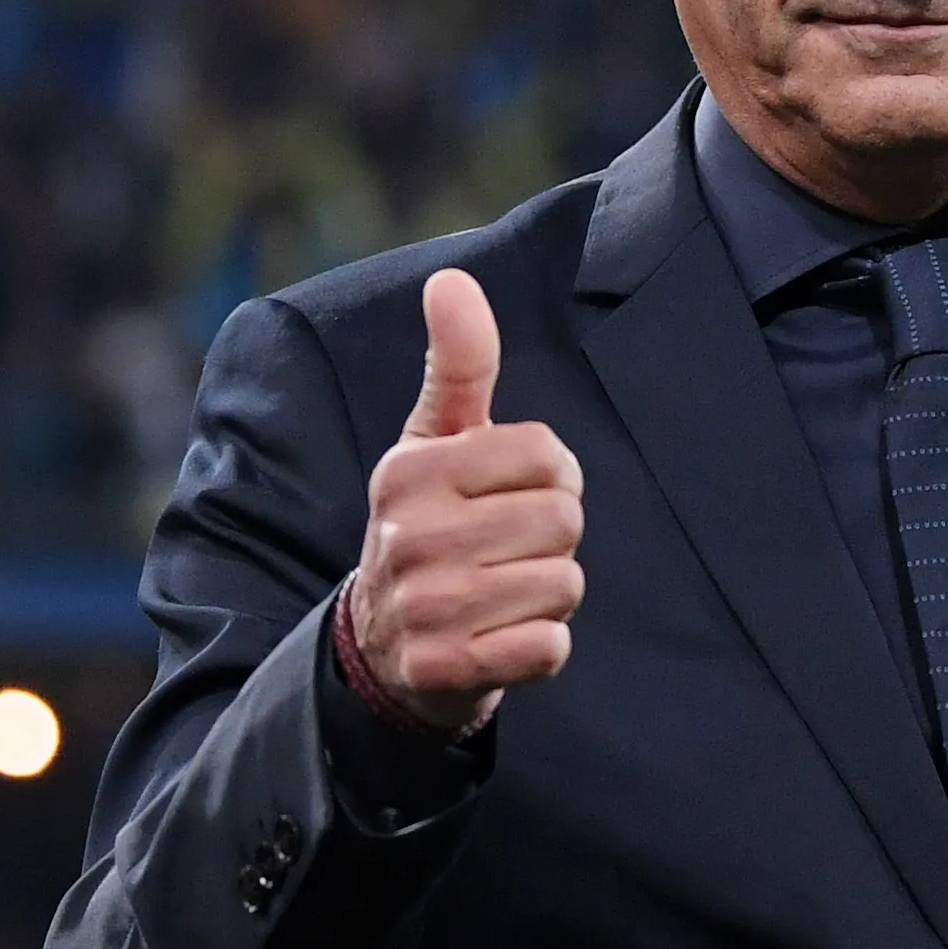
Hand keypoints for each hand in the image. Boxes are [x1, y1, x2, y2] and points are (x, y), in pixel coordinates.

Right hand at [340, 267, 586, 738]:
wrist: (383, 649)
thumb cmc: (428, 524)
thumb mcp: (434, 443)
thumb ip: (457, 365)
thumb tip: (452, 279)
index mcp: (409, 472)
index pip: (546, 455)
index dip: (552, 475)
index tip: (515, 493)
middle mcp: (408, 538)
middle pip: (564, 521)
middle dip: (554, 538)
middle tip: (510, 550)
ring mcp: (425, 608)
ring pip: (564, 585)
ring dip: (549, 593)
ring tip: (502, 592)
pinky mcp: (447, 669)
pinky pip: (550, 647)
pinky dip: (543, 645)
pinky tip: (502, 637)